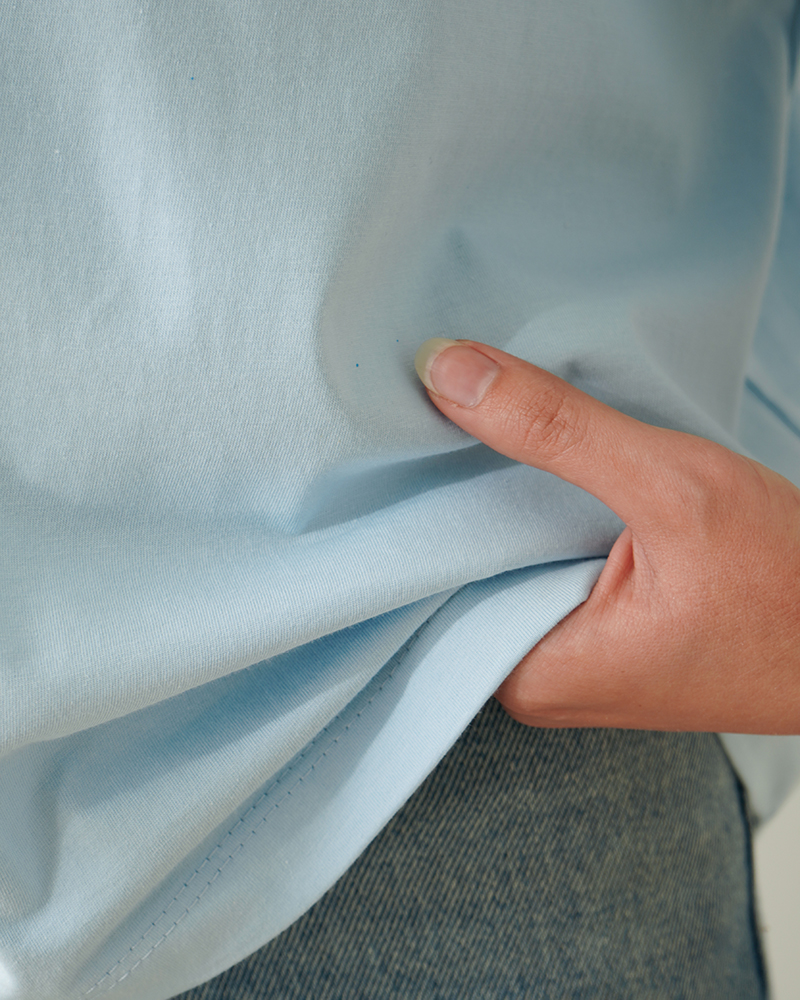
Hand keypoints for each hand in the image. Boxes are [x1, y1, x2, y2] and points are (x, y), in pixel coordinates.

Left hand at [415, 338, 799, 732]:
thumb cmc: (791, 589)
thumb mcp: (673, 489)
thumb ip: (556, 431)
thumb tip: (448, 370)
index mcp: (528, 673)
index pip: (428, 574)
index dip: (411, 495)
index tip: (395, 426)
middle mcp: (534, 677)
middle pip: (461, 564)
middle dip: (452, 490)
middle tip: (429, 409)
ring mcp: (568, 656)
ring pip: (503, 559)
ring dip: (500, 497)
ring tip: (478, 428)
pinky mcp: (599, 632)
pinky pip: (542, 563)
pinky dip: (540, 513)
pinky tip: (539, 470)